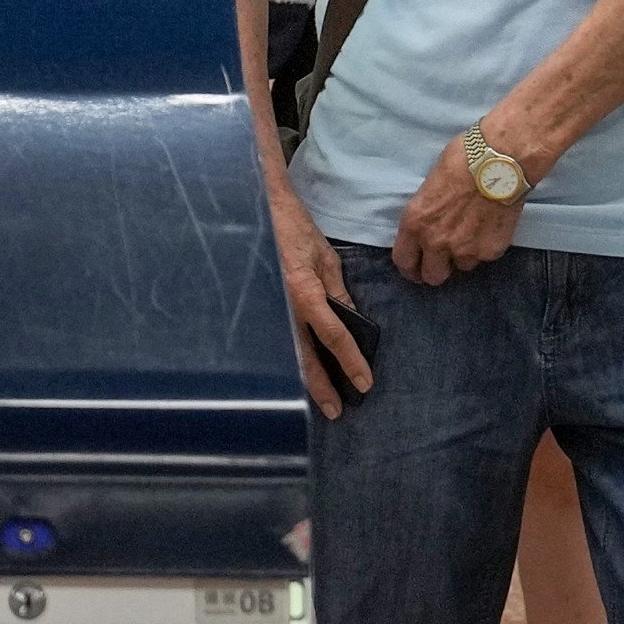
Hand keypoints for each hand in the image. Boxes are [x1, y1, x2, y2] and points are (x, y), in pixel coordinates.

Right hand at [270, 183, 373, 417]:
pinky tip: (298, 375)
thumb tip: (351, 320)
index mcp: (305, 292)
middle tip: (337, 411)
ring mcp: (270, 310)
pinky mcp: (262, 308)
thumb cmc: (295, 231)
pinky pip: (279, 340)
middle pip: (306, 357)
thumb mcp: (326, 259)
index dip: (351, 361)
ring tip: (320, 401)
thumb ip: (338, 292)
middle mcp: (285, 307)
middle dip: (322, 386)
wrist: (258, 211)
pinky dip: (291, 360)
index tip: (365, 383)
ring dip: (306, 379)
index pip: (334, 336)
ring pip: (290, 354)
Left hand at [388, 130, 523, 284]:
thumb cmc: (462, 161)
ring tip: (473, 233)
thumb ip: (426, 215)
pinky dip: (485, 247)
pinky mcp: (491, 251)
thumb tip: (429, 224)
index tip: (416, 267)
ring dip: (464, 256)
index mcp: (415, 223)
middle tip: (444, 259)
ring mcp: (465, 250)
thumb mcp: (429, 188)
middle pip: (432, 276)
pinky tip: (490, 227)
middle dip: (437, 269)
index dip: (410, 267)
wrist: (502, 162)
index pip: (404, 261)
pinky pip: (484, 257)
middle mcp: (436, 242)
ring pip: (462, 267)